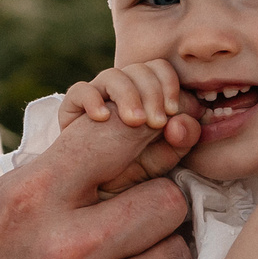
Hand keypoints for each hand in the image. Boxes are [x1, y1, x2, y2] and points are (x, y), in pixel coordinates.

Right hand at [0, 106, 192, 258]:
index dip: (144, 133)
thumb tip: (131, 136)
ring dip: (159, 257)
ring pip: (179, 255)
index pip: (120, 134)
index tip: (152, 143)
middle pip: (169, 200)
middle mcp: (68, 249)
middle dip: (155, 207)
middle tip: (133, 222)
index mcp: (31, 199)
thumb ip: (58, 173)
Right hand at [61, 61, 200, 194]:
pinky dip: (93, 100)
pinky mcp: (73, 108)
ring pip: (113, 75)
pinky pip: (80, 90)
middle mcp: (123, 91)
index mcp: (147, 95)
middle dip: (152, 92)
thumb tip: (184, 119)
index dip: (169, 85)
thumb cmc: (134, 169)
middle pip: (139, 68)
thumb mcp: (166, 156)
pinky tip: (102, 118)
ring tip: (135, 122)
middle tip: (155, 123)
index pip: (160, 70)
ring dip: (128, 96)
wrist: (97, 190)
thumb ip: (183, 137)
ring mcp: (97, 96)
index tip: (172, 111)